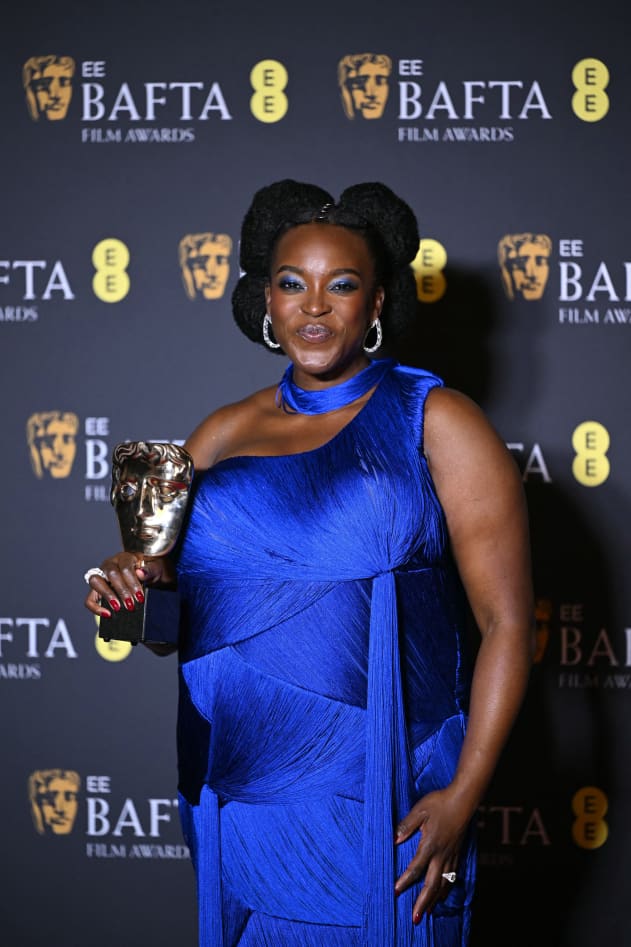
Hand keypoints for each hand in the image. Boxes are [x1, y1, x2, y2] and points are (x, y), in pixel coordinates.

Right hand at [84, 552, 171, 618]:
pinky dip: (95, 607)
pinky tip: (107, 614)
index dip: (132, 583)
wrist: (148, 578)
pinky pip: (90, 598)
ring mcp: (101, 575)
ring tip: (118, 608)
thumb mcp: (156, 569)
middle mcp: (110, 563)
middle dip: (122, 591)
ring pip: (95, 582)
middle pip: (111, 574)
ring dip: (107, 596)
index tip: (140, 597)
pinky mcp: (97, 589)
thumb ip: (150, 570)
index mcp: (125, 557)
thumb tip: (140, 573)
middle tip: (131, 605)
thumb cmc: (151, 572)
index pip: (125, 568)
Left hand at [394, 786, 468, 923]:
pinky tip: (443, 896)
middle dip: (423, 902)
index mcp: (430, 844)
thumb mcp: (419, 810)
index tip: (396, 891)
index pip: (416, 868)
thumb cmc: (440, 803)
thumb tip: (393, 840)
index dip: (405, 881)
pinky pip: (452, 877)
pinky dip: (446, 889)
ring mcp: (451, 855)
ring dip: (434, 900)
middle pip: (432, 884)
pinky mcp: (457, 854)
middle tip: (415, 918)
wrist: (463, 800)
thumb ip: (406, 826)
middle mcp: (442, 854)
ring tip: (427, 913)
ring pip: (443, 884)